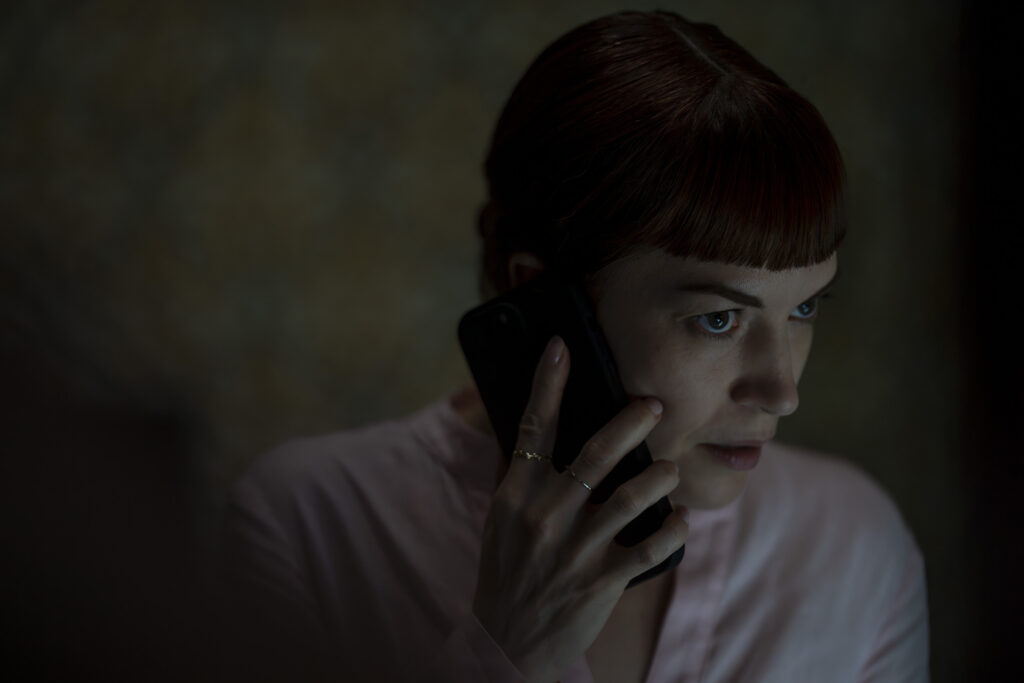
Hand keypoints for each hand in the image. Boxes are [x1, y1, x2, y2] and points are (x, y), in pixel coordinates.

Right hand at [472, 336, 688, 681]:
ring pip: (630, 498)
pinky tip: (681, 519)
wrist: (505, 643)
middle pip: (594, 455)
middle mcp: (543, 516)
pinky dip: (671, 531)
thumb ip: (520, 477)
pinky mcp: (600, 582)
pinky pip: (649, 549)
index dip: (547, 383)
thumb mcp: (500, 520)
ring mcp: (574, 551)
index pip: (532, 427)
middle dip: (629, 424)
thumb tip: (533, 427)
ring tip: (670, 466)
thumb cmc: (506, 573)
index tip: (561, 347)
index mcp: (515, 495)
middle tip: (654, 405)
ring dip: (659, 476)